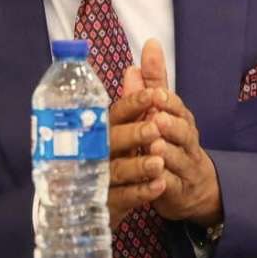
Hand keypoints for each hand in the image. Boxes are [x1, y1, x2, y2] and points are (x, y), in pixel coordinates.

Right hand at [106, 86, 165, 228]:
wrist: (99, 200)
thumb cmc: (117, 154)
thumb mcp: (131, 123)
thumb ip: (141, 92)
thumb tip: (145, 54)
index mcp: (105, 128)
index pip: (116, 112)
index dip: (134, 103)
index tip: (154, 94)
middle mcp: (98, 150)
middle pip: (112, 140)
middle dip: (134, 133)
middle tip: (155, 128)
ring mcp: (99, 177)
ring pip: (117, 169)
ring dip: (138, 165)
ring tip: (159, 161)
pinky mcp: (105, 203)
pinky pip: (122, 197)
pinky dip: (140, 191)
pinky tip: (159, 185)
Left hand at [123, 40, 222, 226]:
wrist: (194, 188)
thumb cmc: (173, 144)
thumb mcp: (162, 115)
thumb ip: (150, 91)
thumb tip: (134, 63)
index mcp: (181, 120)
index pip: (177, 107)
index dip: (167, 100)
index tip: (155, 93)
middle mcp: (187, 141)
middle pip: (183, 131)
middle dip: (170, 124)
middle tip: (156, 118)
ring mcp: (185, 167)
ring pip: (178, 158)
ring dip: (167, 153)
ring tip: (155, 147)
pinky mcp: (178, 192)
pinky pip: (172, 187)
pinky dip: (163, 184)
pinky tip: (155, 180)